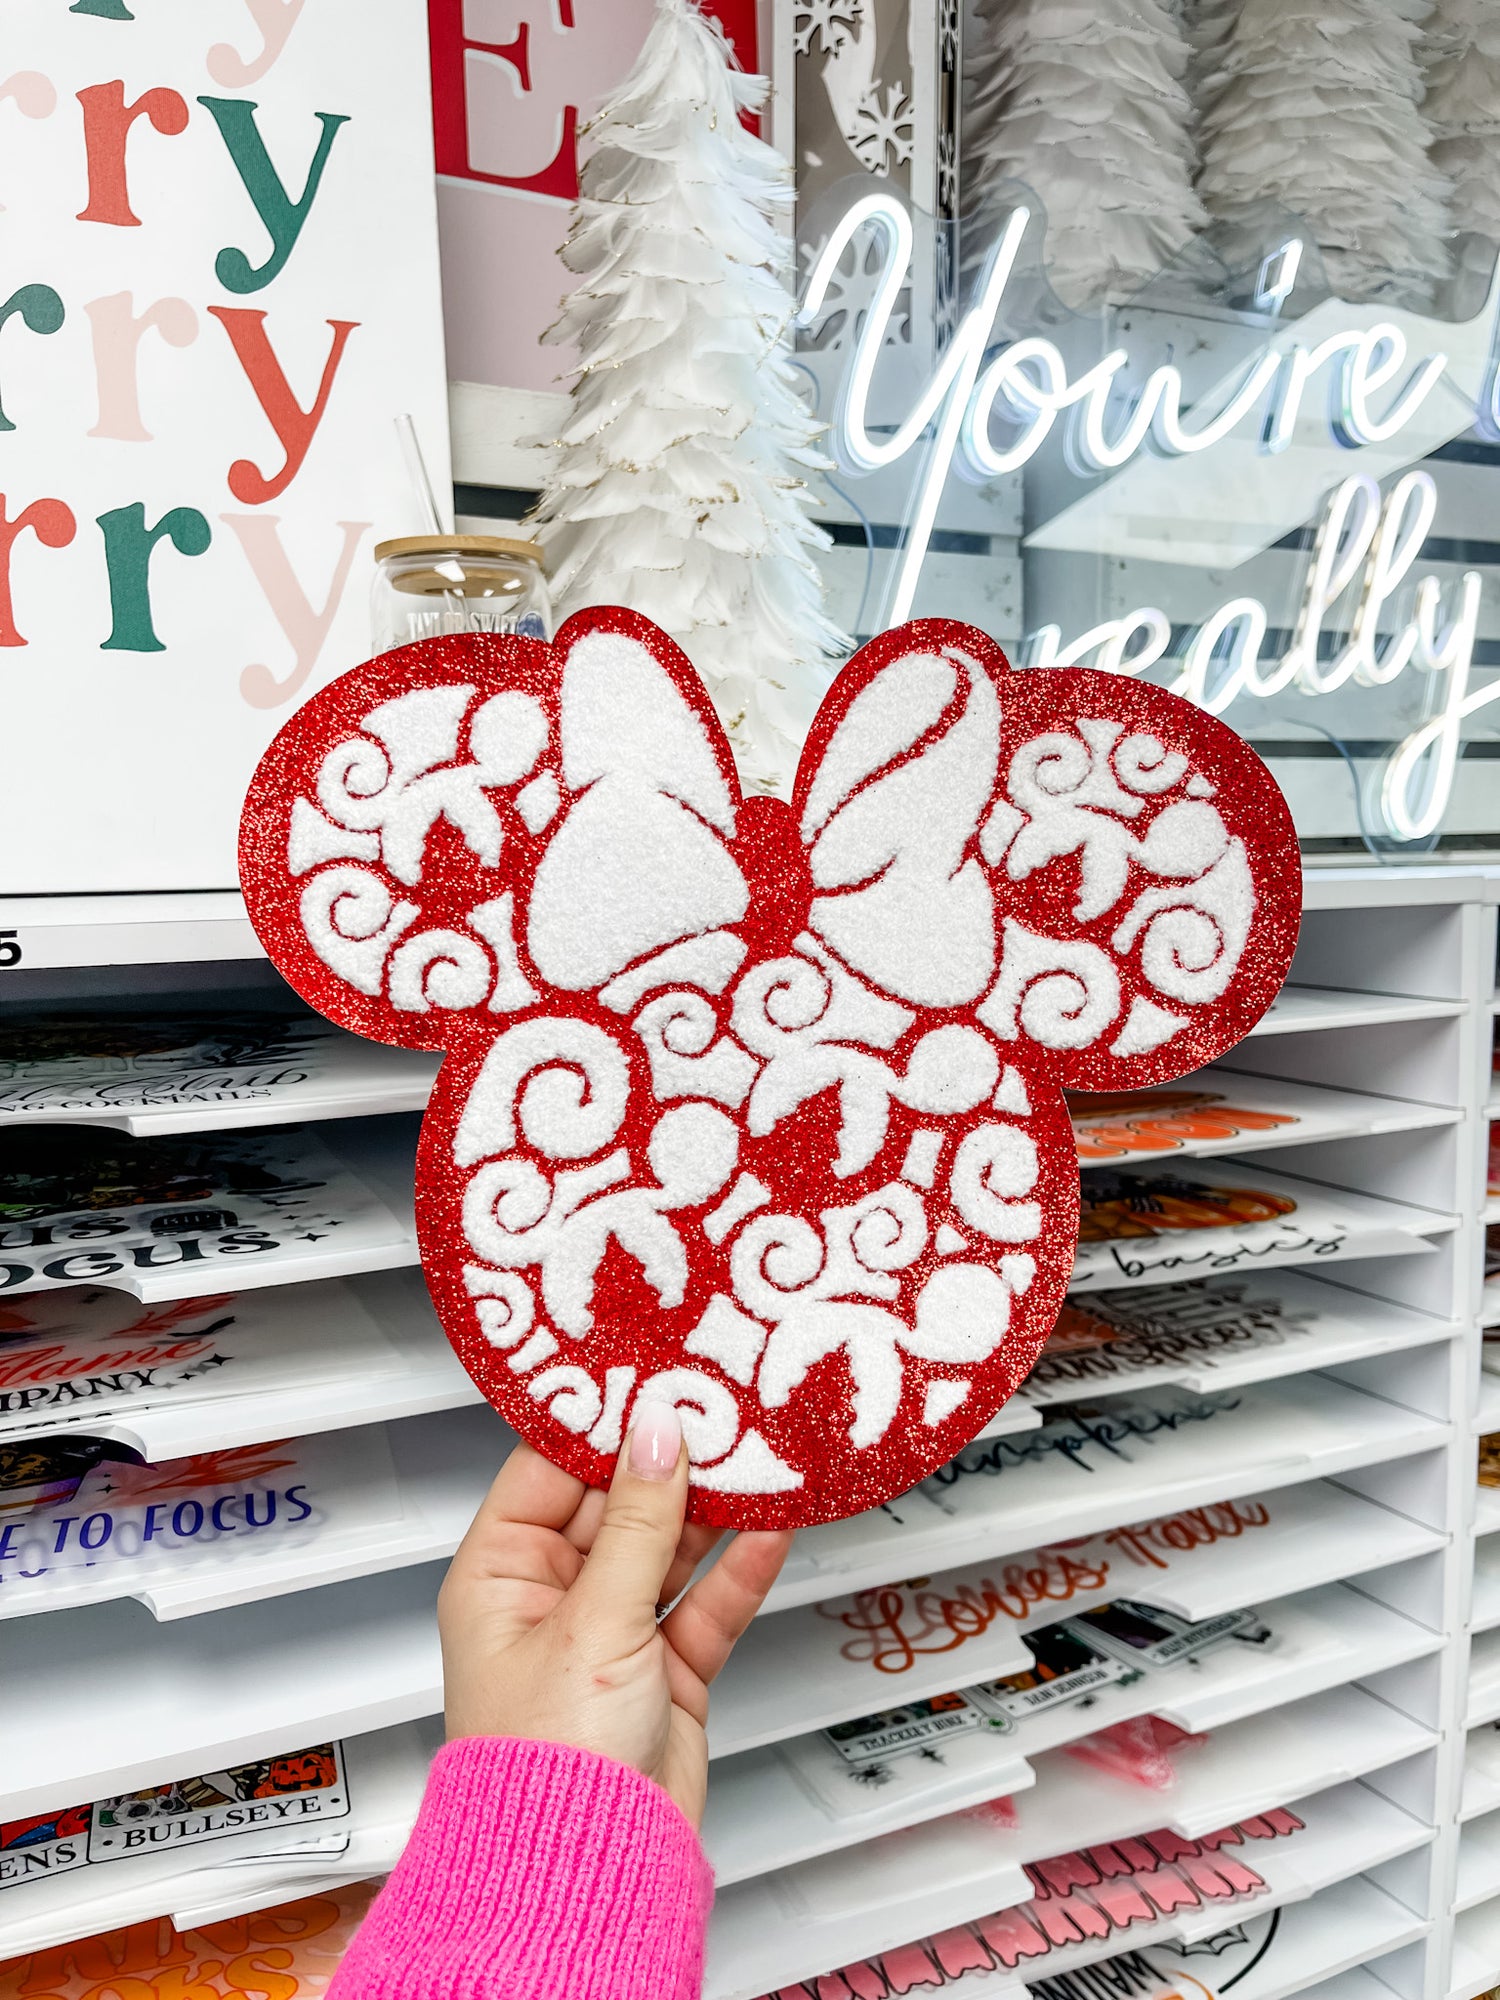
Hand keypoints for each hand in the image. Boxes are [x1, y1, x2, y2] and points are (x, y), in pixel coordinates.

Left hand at [437, 1402, 793, 1826]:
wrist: (590, 1873)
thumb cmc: (546, 1767)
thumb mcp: (594, 1620)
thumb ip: (639, 1521)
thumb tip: (657, 1432)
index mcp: (499, 1575)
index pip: (549, 1469)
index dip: (600, 1422)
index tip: (649, 1375)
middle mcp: (552, 1598)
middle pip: (617, 1503)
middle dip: (670, 1460)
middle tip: (721, 1406)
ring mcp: (612, 1635)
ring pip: (669, 1548)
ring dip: (713, 1509)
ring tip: (759, 1456)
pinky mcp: (665, 1672)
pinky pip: (705, 1602)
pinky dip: (738, 1569)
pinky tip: (770, 1530)